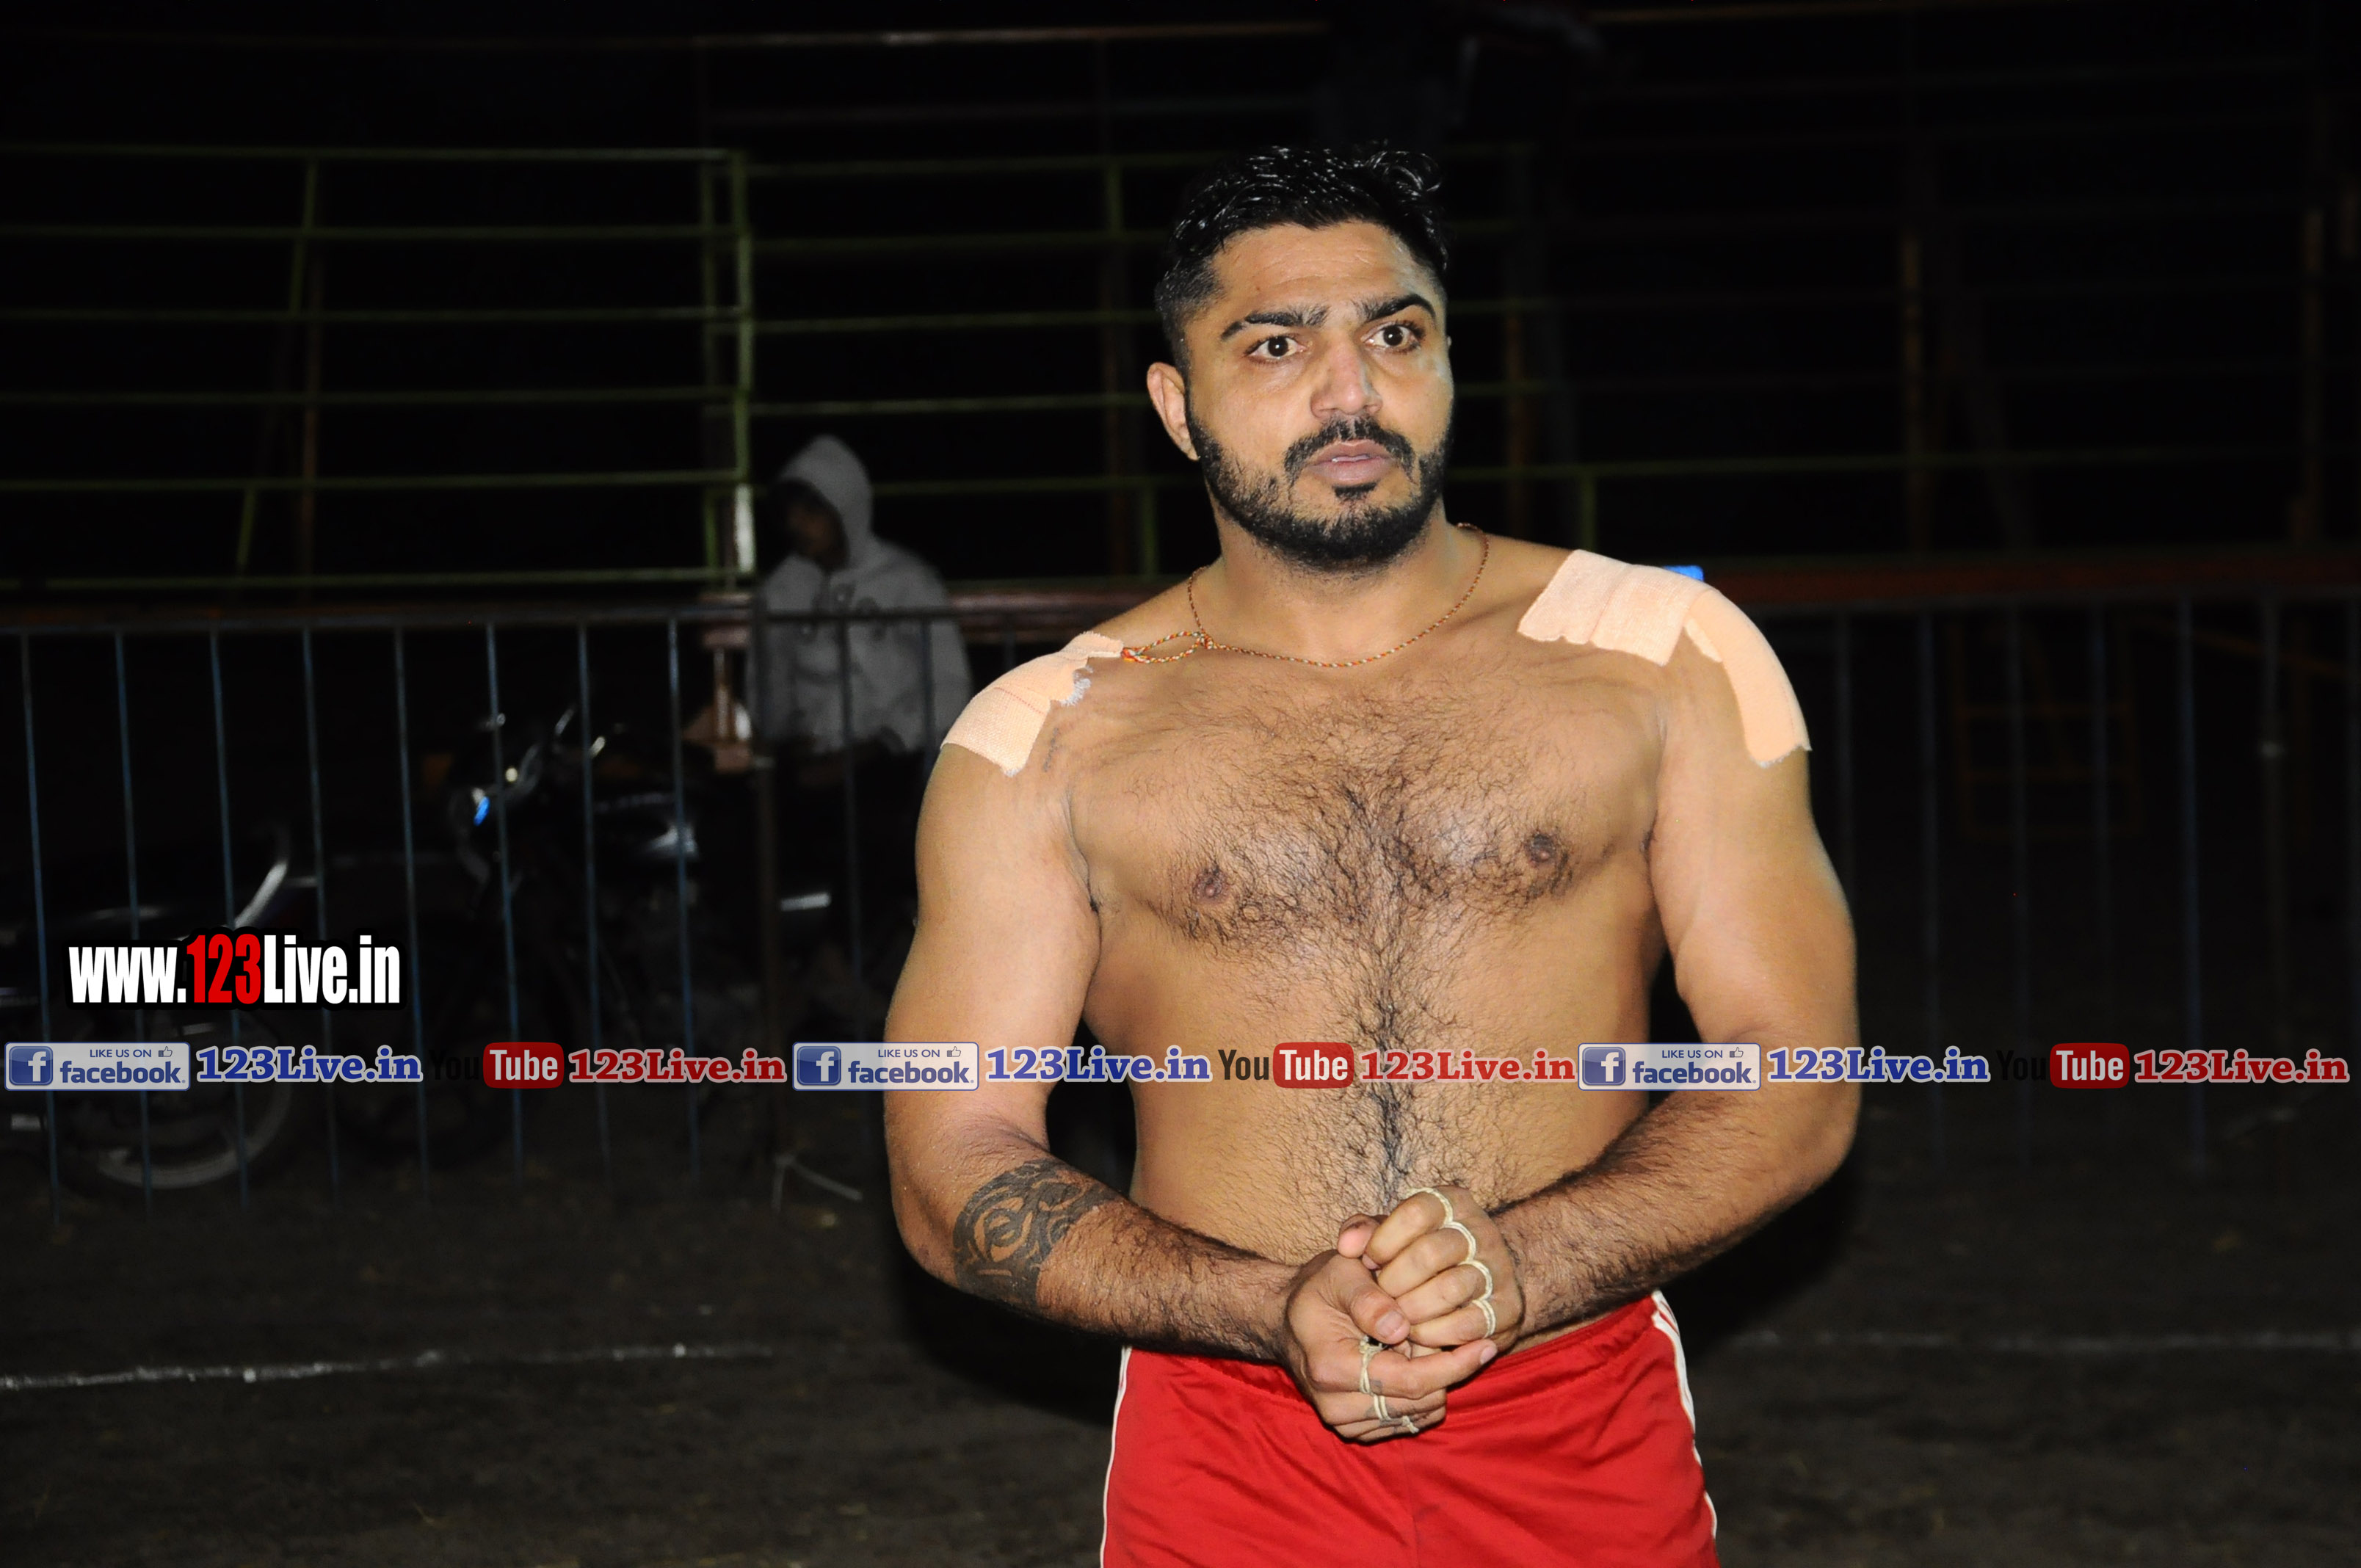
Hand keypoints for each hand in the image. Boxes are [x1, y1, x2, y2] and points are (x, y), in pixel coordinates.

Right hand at [1274, 1251, 1494, 1442]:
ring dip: (1433, 1385)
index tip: (1486, 1344)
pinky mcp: (1352, 1429)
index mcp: (1331, 1367)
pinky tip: (1413, 1365)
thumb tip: (1401, 1328)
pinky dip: (1420, 1398)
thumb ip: (1369, 1298)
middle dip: (1444, 1371)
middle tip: (1450, 1335)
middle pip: (1417, 1403)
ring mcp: (1342, 1422)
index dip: (1453, 1364)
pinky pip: (1405, 1423)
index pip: (1410, 1380)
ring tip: (1423, 1346)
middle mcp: (1334, 1405)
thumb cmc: (1319, 1288)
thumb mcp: (1340, 1273)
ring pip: (1415, 1416)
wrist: (1287, 1319)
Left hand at [1337, 1184, 1526, 1357]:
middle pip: (1432, 1252)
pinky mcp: (1509, 1308)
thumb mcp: (1388, 1235)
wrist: (1473, 1286)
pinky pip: (1469, 1324)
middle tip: (1382, 1295)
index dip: (1384, 1240)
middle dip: (1396, 1280)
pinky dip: (1436, 1334)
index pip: (1416, 1212)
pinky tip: (1417, 1335)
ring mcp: (1498, 1269)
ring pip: (1452, 1289)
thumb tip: (1347, 1246)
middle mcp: (1480, 1231)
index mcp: (1451, 1203)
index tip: (1368, 1261)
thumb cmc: (1414, 1257)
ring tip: (1396, 1317)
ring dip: (1414, 1310)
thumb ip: (1362, 1231)